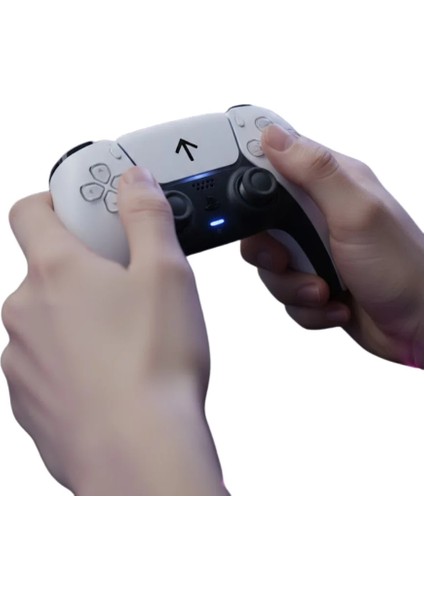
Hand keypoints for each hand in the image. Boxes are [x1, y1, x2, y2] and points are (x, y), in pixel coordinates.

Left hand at [2, 167, 227, 494]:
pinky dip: (74, 362)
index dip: (57, 202)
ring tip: (126, 339)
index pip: (31, 210)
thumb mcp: (167, 274)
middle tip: (128, 286)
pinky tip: (112, 376)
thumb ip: (147, 217)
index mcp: (55, 271)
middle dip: (83, 270)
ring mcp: (21, 359)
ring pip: (47, 321)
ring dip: (78, 319)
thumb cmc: (153, 368)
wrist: (138, 455)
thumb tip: (133, 183)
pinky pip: (48, 365)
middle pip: (45, 269)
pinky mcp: (29, 400)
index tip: (88, 212)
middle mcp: (24, 311)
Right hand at [241, 124, 423, 367]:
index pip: (274, 163)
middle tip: (288, 259)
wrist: (420, 326)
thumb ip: (315, 173)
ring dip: (294, 286)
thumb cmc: (403, 268)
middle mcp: (320, 215)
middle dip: (270, 252)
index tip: (246, 204)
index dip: (251, 180)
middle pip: (260, 224)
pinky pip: (286, 294)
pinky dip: (307, 307)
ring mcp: (316, 251)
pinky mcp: (314, 281)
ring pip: (270, 266)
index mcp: (331, 184)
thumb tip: (273, 136)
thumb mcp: (357, 213)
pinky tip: (336, 304)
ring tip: (325, 289)